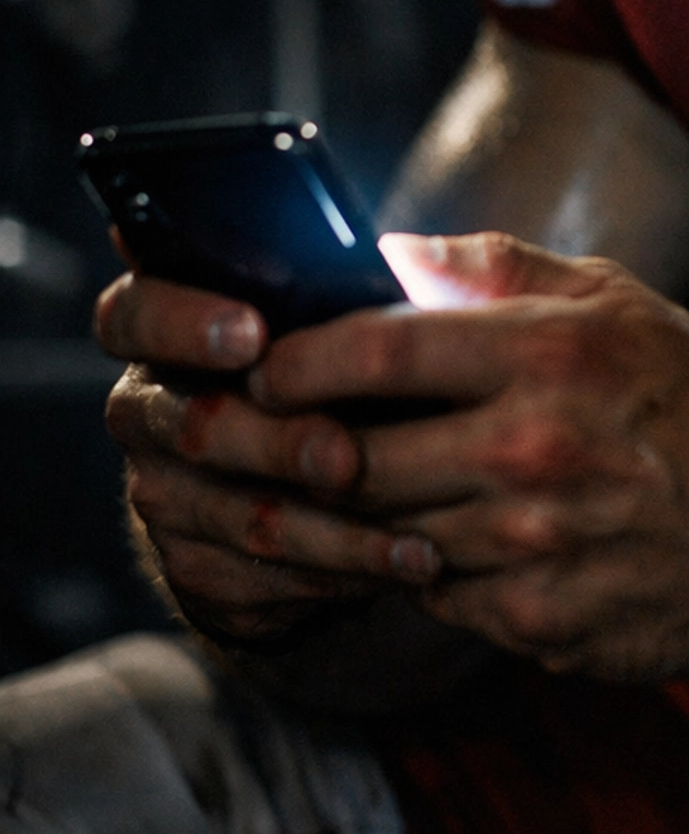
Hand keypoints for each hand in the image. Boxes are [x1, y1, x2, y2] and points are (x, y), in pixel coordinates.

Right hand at [95, 272, 439, 646]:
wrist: (347, 477)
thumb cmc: (364, 368)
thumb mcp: (375, 317)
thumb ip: (388, 282)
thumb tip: (409, 257)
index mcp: (174, 327)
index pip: (132, 314)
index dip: (180, 322)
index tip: (251, 334)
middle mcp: (152, 410)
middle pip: (191, 425)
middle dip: (276, 442)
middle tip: (344, 456)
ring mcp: (166, 494)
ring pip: (236, 514)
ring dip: (328, 527)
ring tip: (411, 534)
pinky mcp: (199, 567)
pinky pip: (263, 577)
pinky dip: (340, 571)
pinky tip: (403, 563)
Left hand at [247, 232, 688, 680]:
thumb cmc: (688, 393)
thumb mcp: (612, 297)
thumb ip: (495, 270)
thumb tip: (391, 250)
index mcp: (544, 355)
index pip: (377, 351)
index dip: (297, 362)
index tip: (262, 369)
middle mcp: (529, 453)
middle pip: (356, 460)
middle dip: (308, 452)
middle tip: (286, 441)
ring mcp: (531, 549)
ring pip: (388, 537)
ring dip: (369, 516)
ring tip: (376, 487)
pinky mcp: (539, 623)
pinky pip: (442, 598)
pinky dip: (437, 570)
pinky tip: (462, 541)